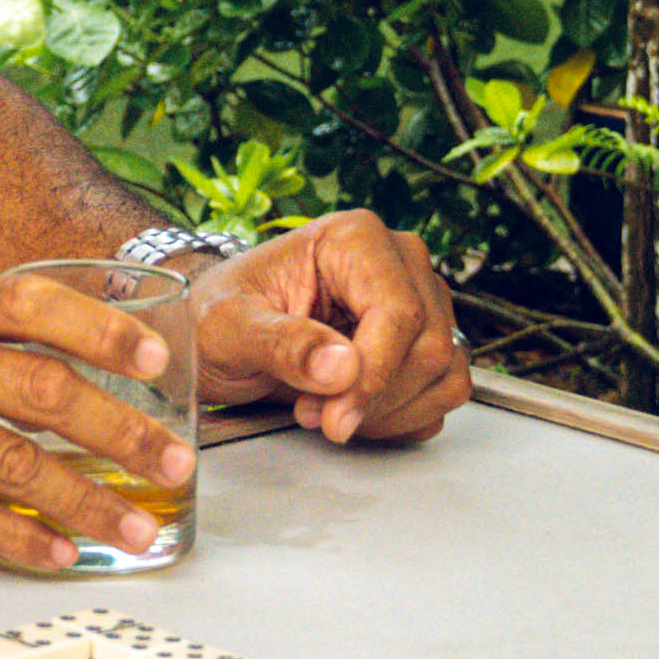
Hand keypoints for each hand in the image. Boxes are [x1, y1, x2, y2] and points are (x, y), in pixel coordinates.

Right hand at [0, 265, 203, 575]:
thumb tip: (42, 355)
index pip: (35, 303)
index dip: (104, 330)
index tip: (159, 361)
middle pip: (42, 390)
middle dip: (123, 431)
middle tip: (178, 463)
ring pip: (10, 460)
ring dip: (86, 499)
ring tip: (138, 530)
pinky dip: (14, 537)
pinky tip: (52, 555)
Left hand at [186, 214, 468, 443]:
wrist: (213, 335)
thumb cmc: (218, 317)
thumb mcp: (227, 328)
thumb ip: (282, 343)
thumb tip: (341, 367)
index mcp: (356, 239)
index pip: (400, 311)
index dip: (374, 375)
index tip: (336, 417)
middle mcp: (399, 263)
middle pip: (430, 346)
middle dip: (373, 397)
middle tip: (312, 413)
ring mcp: (418, 303)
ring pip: (444, 374)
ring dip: (387, 412)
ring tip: (324, 410)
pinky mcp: (421, 344)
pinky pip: (441, 394)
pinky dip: (400, 418)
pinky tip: (351, 413)